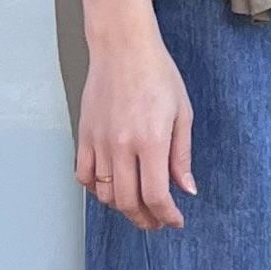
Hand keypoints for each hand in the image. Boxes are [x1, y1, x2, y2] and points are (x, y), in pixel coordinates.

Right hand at [76, 29, 195, 231]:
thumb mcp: (183, 114)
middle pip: (128, 201)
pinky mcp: (84, 135)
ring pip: (105, 193)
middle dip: (145, 219)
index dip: (167, 215)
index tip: (174, 220)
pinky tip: (111, 188)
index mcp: (151, 141)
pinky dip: (96, 189)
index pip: (156, 195)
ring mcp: (99, 141)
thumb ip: (181, 156)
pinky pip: (84, 175)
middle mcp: (122, 145)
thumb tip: (186, 189)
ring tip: (137, 206)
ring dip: (122, 207)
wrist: (123, 47)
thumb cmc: (157, 74)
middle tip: (157, 221)